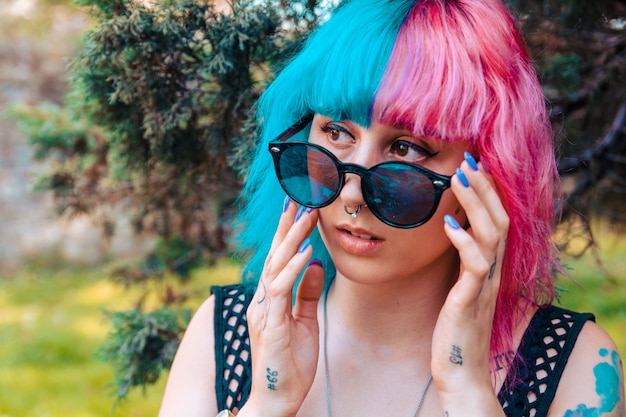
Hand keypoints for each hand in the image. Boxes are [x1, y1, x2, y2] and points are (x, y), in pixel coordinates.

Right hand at [240, 200, 323, 416]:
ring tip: (306, 216)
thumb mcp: (305, 321)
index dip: (286, 234)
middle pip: (274, 256)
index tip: (297, 208)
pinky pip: (281, 290)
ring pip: (276, 267)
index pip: (278, 260)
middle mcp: (261, 301)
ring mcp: (263, 312)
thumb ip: (308, 293)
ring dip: (292, 240)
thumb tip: (315, 263)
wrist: (276, 400)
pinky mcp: (271, 325)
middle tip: (301, 200)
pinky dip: (294, 269)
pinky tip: (306, 252)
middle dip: (288, 227)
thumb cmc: (290, 363)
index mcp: (269, 300)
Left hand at [431, 154, 507, 415]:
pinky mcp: (470, 300)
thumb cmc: (456, 326)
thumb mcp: (461, 285)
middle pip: (499, 219)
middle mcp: (492, 270)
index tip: (473, 164)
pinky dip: (464, 242)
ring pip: (491, 235)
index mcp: (488, 265)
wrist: (461, 370)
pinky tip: (449, 224)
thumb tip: (453, 229)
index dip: (488, 191)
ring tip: (458, 178)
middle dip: (484, 187)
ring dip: (475, 204)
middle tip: (468, 160)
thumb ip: (463, 259)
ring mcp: (484, 285)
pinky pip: (475, 266)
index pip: (496, 219)